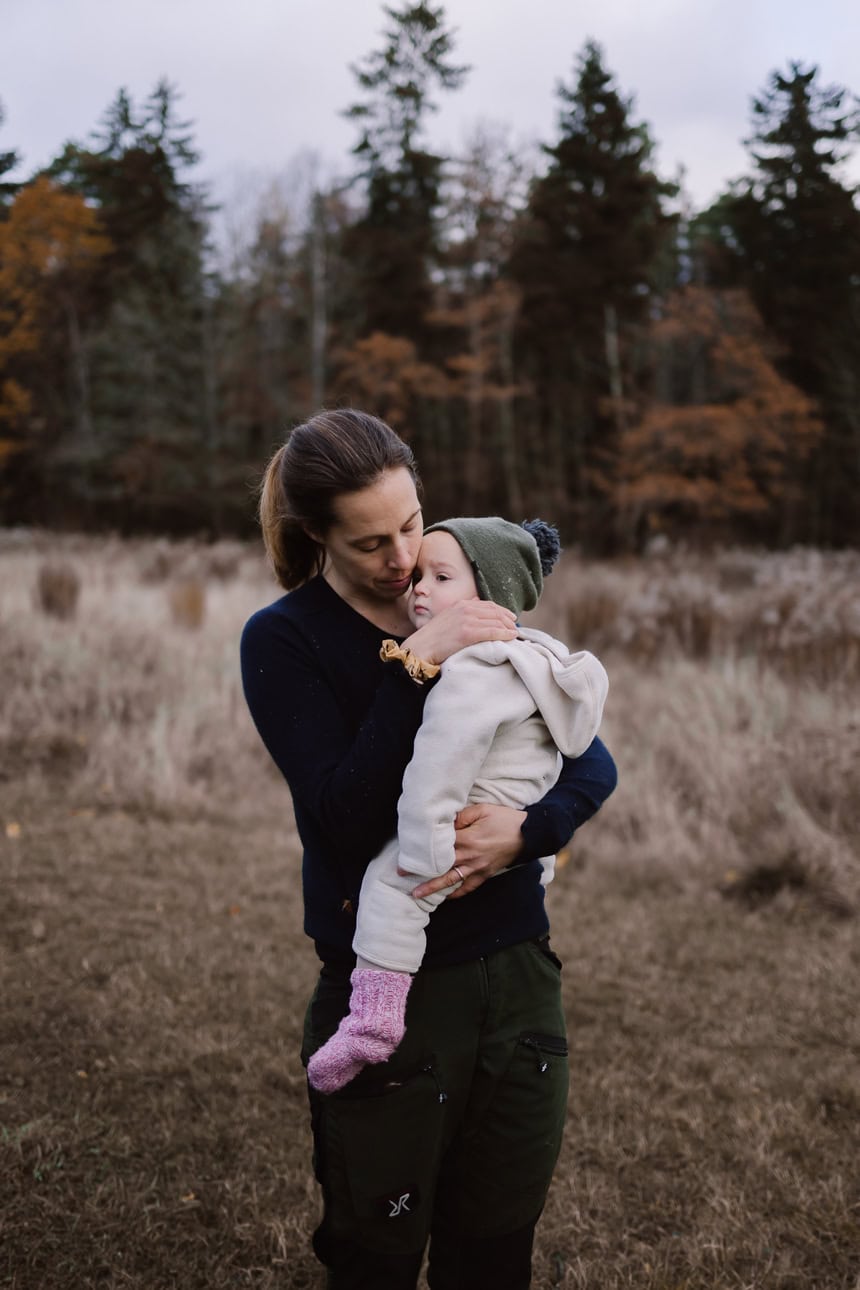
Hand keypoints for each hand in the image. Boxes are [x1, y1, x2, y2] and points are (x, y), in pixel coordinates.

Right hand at [402, 598, 515, 665]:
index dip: (502, 611)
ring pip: (496, 621)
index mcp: (461, 604)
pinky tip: (511, 637)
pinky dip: (504, 634)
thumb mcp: (447, 617)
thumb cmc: (433, 637)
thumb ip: (462, 610)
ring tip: (516, 634)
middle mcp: (465, 609)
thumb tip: (476, 602)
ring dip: (509, 627)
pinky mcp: (468, 632)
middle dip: (508, 619)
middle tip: (516, 627)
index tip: (510, 617)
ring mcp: (467, 620)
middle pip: (495, 611)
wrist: (420, 647)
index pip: (488, 604)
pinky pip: (492, 631)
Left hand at [410, 803, 526, 900]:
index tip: (407, 849)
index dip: (423, 847)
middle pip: (441, 866)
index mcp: (468, 839)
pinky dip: (457, 893)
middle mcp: (471, 857)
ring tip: (417, 894)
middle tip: (402, 874)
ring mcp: (478, 868)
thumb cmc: (505, 819)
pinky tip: (446, 897)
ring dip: (433, 887)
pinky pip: (469, 887)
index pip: (440, 845)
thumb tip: (445, 823)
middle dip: (421, 871)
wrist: (529, 834)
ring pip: (451, 880)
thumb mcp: (483, 809)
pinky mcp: (486, 874)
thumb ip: (462, 816)